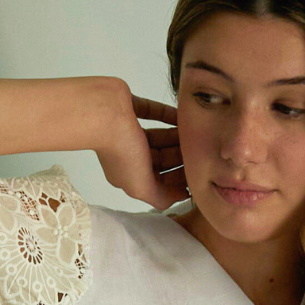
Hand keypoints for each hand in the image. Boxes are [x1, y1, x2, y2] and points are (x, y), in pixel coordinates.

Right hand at [96, 91, 188, 210]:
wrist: (103, 113)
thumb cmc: (122, 152)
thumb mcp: (141, 186)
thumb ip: (161, 197)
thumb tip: (181, 195)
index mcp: (129, 174)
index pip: (158, 180)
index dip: (177, 179)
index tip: (198, 173)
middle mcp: (128, 154)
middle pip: (161, 159)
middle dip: (180, 158)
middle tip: (202, 153)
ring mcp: (128, 130)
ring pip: (159, 137)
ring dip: (176, 137)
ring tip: (197, 135)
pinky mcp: (130, 108)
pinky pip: (154, 113)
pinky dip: (168, 115)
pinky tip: (184, 117)